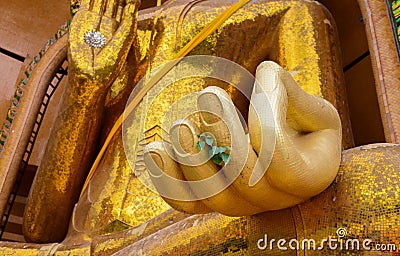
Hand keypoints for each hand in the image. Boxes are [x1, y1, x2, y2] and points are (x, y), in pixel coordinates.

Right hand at [68, 0, 138, 88]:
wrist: (89, 75)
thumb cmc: (107, 66)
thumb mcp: (123, 43)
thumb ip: (128, 24)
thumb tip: (133, 4)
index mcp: (119, 30)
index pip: (125, 9)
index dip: (129, 2)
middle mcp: (106, 24)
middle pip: (113, 2)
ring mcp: (94, 21)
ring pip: (100, 1)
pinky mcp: (81, 20)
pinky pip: (86, 3)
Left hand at [143, 61, 341, 215]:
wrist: (288, 155)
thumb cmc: (301, 130)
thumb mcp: (313, 110)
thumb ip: (289, 94)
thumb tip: (263, 74)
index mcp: (306, 179)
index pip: (280, 158)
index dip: (264, 120)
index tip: (259, 82)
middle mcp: (271, 201)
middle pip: (242, 180)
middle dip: (222, 137)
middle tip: (209, 96)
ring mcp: (238, 206)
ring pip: (210, 195)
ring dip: (191, 160)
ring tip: (180, 125)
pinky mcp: (209, 202)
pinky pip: (185, 201)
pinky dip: (167, 179)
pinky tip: (156, 149)